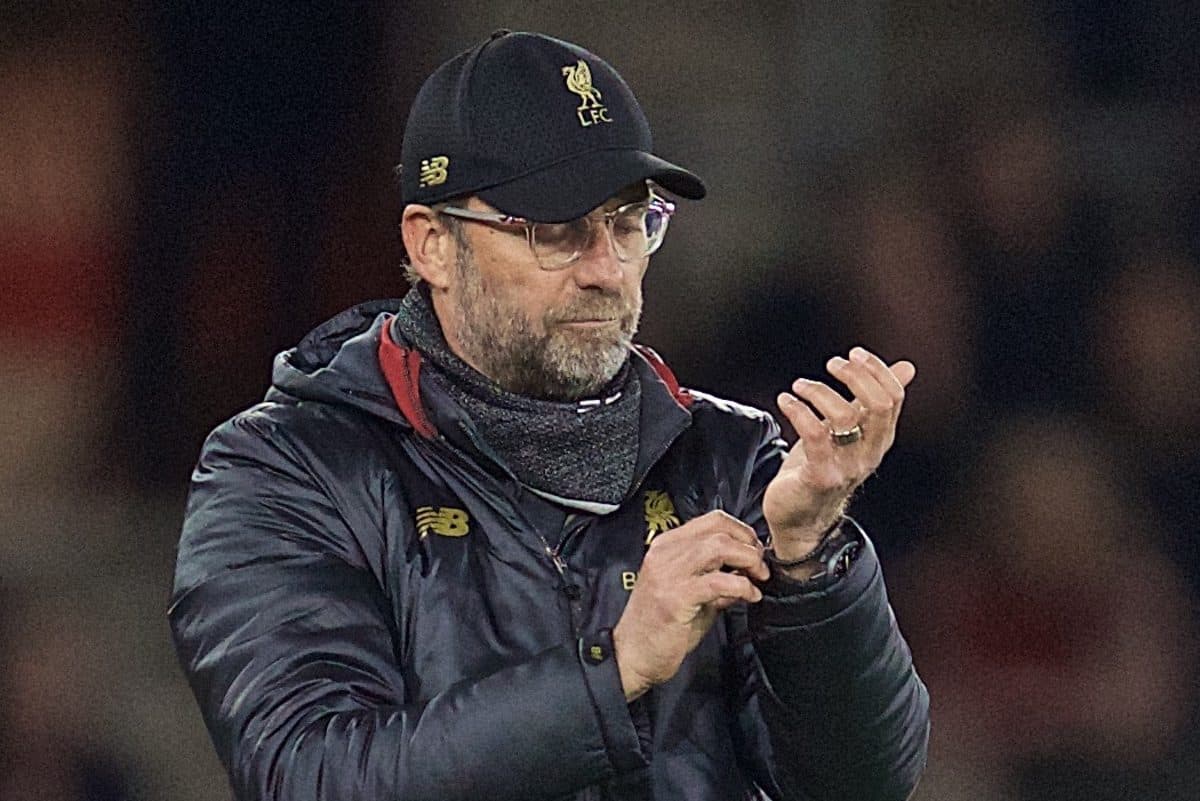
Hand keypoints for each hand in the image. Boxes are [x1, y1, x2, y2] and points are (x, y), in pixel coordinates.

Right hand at [612, 511, 768, 700]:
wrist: (632, 656)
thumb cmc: (658, 627)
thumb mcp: (688, 593)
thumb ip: (715, 578)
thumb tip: (746, 572)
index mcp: (666, 546)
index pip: (712, 520)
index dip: (741, 531)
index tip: (754, 549)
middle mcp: (665, 553)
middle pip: (719, 529)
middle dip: (749, 545)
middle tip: (761, 566)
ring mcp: (668, 574)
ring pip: (719, 547)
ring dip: (747, 560)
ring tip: (757, 578)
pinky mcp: (676, 597)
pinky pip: (718, 581)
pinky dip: (742, 586)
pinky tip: (750, 596)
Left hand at [763, 347, 914, 560]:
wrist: (799, 520)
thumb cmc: (822, 468)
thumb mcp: (850, 431)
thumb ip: (872, 401)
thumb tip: (906, 368)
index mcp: (879, 440)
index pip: (893, 397)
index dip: (876, 370)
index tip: (853, 354)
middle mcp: (869, 454)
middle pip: (877, 405)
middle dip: (854, 376)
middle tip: (832, 365)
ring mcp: (847, 467)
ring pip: (843, 416)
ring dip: (819, 392)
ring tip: (799, 386)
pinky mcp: (820, 476)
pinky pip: (813, 434)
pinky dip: (797, 410)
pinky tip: (785, 401)